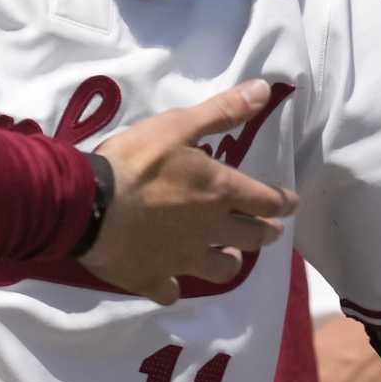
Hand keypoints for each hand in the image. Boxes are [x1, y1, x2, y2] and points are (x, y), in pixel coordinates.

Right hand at [81, 82, 298, 305]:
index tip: (291, 204)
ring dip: (230, 262)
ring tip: (230, 257)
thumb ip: (222, 110)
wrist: (89, 205)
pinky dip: (175, 286)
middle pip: (252, 238)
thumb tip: (265, 91)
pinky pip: (172, 291)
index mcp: (219, 192)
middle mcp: (210, 230)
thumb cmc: (135, 161)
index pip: (266, 200)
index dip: (282, 202)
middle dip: (265, 233)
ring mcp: (183, 260)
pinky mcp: (154, 279)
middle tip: (269, 231)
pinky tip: (172, 282)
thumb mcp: (178, 124)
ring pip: (221, 270)